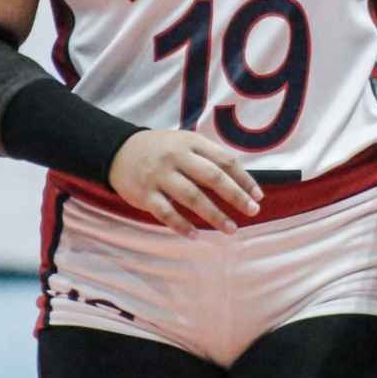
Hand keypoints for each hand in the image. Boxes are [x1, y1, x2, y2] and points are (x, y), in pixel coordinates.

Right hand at [107, 130, 262, 236]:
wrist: (118, 150)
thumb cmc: (161, 149)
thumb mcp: (184, 142)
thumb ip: (208, 157)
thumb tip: (241, 182)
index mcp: (190, 142)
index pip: (224, 160)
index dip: (244, 178)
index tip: (258, 195)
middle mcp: (176, 157)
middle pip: (212, 177)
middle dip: (235, 195)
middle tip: (252, 211)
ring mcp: (159, 176)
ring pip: (192, 197)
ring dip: (214, 215)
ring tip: (231, 229)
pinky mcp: (144, 194)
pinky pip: (166, 213)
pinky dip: (182, 225)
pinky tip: (196, 235)